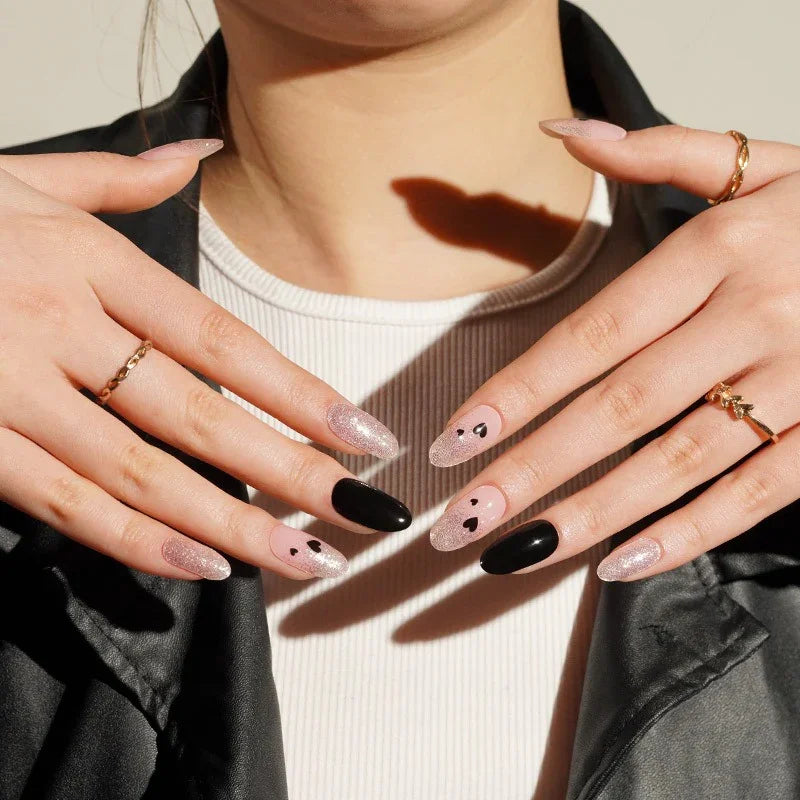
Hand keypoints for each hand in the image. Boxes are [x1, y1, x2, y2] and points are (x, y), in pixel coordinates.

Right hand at [0, 142, 407, 581]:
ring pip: (143, 473)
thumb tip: (199, 155)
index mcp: (88, 262)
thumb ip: (117, 178)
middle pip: (201, 415)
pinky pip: (65, 504)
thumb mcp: (22, 180)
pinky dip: (137, 541)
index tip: (364, 435)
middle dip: (290, 471)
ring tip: (304, 557)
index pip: (222, 342)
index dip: (300, 393)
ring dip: (233, 524)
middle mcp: (56, 324)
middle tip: (360, 512)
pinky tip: (204, 566)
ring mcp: (7, 389)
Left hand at [427, 121, 799, 580]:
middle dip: (533, 468)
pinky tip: (622, 563)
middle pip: (620, 406)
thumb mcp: (759, 163)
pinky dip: (691, 532)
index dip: (517, 391)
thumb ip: (659, 150)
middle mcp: (752, 316)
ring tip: (519, 551)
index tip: (454, 440)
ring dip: (593, 512)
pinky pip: (759, 492)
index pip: (592, 334)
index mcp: (717, 250)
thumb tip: (561, 131)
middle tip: (463, 519)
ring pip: (679, 459)